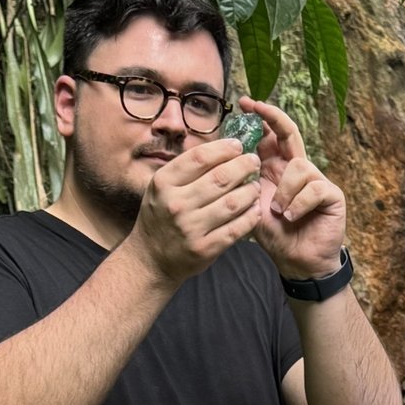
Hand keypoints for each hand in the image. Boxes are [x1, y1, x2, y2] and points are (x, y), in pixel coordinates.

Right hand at [129, 138, 261, 285]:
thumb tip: (222, 149)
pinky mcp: (205, 249)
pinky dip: (250, 216)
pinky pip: (236, 228)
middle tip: (254, 162)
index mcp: (163, 183)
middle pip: (220, 178)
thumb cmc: (160, 217)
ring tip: (254, 186)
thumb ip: (186, 171)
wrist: (150, 259)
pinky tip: (254, 209)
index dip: (223, 148)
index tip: (237, 146)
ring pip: (232, 202)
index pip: (199, 157)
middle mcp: (176, 204)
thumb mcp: (162, 188)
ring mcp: (191, 228)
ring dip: (250, 191)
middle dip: (243, 166)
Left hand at [239, 96, 345, 277]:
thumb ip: (242, 185)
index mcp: (277, 169)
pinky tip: (291, 218)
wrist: (296, 262)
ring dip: (285, 190)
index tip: (244, 103)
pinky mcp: (332, 195)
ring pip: (299, 166)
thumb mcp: (251, 207)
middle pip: (290, 133)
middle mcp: (298, 170)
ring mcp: (317, 180)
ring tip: (278, 212)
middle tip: (257, 107)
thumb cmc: (275, 235)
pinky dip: (298, 204)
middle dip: (274, 117)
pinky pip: (314, 188)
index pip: (270, 136)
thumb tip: (221, 159)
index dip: (260, 118)